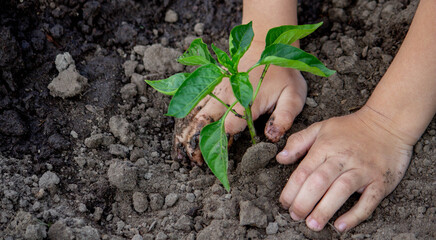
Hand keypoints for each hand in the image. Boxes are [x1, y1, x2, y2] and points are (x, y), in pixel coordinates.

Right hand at [173, 40, 306, 163]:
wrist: (267, 44)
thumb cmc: (283, 73)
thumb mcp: (293, 95)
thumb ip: (283, 117)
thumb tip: (270, 137)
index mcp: (245, 101)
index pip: (228, 127)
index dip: (221, 145)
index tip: (217, 161)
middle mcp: (226, 95)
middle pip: (205, 121)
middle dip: (196, 142)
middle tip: (192, 161)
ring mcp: (217, 89)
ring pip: (196, 112)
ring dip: (187, 131)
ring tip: (181, 151)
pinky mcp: (212, 86)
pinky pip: (196, 103)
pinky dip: (187, 117)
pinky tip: (182, 130)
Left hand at [276, 106, 413, 231]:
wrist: (388, 122)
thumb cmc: (351, 128)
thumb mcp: (321, 128)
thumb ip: (298, 142)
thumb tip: (280, 158)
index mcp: (326, 147)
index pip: (304, 171)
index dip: (291, 190)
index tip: (284, 203)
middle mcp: (343, 159)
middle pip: (319, 182)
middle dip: (304, 202)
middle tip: (295, 216)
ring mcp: (363, 170)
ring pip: (341, 191)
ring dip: (325, 210)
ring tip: (312, 224)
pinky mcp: (381, 181)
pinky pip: (369, 201)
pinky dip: (355, 215)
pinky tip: (341, 226)